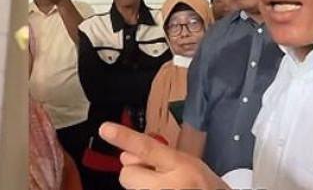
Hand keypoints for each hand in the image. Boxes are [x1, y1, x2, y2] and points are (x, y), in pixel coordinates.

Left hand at [99, 122, 229, 189]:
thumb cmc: (207, 188)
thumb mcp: (190, 164)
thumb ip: (158, 155)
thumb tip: (126, 155)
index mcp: (181, 167)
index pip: (147, 148)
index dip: (124, 138)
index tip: (105, 128)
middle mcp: (168, 187)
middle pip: (127, 173)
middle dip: (137, 174)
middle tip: (158, 179)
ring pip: (130, 187)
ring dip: (141, 187)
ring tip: (166, 188)